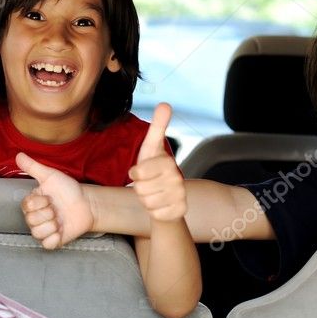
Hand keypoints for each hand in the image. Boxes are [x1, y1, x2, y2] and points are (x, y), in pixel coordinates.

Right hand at [16, 152, 93, 249]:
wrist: (87, 203)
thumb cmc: (68, 189)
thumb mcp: (50, 175)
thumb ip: (33, 167)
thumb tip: (18, 155)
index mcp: (33, 203)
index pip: (26, 206)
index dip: (39, 202)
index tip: (50, 197)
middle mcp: (36, 218)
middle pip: (30, 221)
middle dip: (47, 214)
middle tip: (56, 209)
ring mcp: (45, 229)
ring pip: (37, 233)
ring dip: (51, 226)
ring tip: (60, 219)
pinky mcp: (54, 240)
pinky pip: (47, 245)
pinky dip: (54, 239)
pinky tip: (61, 230)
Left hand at [129, 103, 186, 221]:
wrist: (167, 196)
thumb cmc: (154, 169)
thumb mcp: (151, 147)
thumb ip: (157, 127)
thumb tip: (165, 103)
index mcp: (168, 162)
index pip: (139, 172)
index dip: (135, 174)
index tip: (141, 172)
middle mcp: (178, 179)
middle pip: (141, 189)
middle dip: (140, 188)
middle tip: (148, 184)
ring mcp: (180, 196)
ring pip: (147, 202)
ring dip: (146, 199)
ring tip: (153, 193)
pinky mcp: (180, 211)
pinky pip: (155, 214)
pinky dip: (153, 211)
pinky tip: (160, 204)